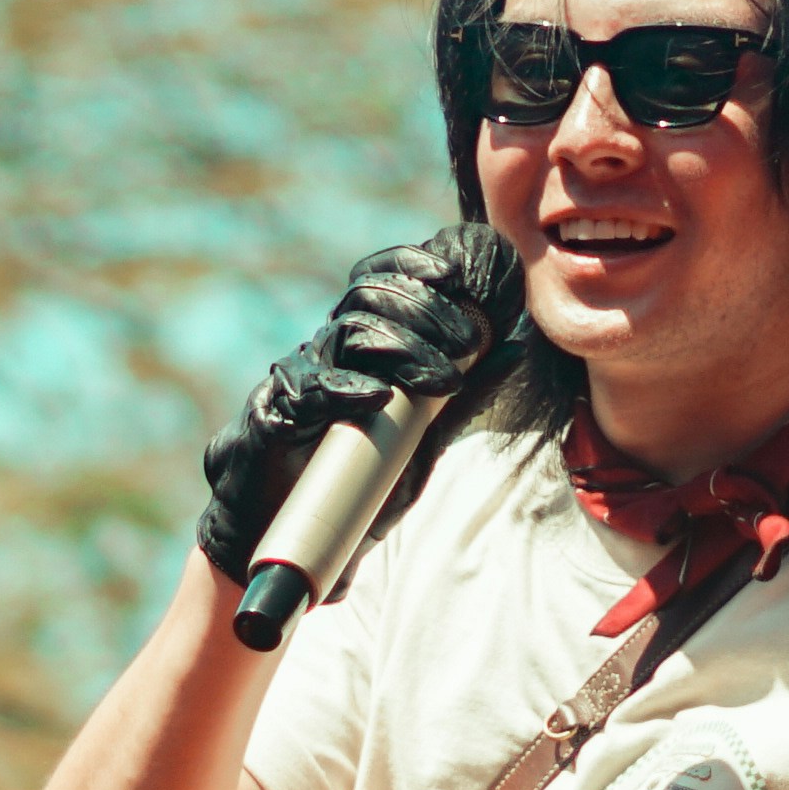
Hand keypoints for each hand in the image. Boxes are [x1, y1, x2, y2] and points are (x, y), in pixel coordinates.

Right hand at [196, 224, 519, 566]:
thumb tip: (512, 349)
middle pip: (370, 297)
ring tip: (444, 380)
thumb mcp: (425, 432)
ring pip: (349, 332)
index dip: (412, 264)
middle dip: (426, 311)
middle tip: (468, 341)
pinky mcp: (276, 411)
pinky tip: (378, 397)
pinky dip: (347, 389)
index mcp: (361, 341)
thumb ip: (462, 393)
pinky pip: (311, 388)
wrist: (295, 525)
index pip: (381, 277)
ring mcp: (302, 375)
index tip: (453, 274)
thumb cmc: (360, 476)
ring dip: (404, 348)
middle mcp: (329, 348)